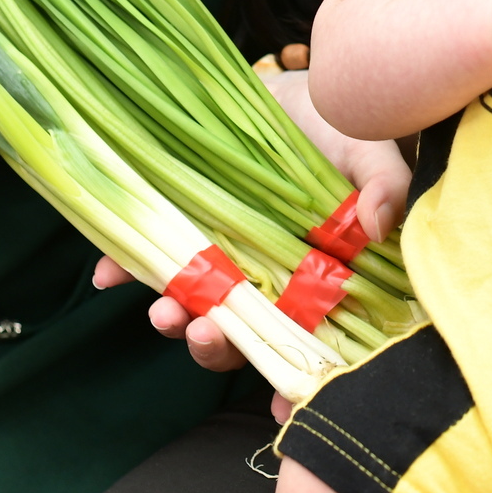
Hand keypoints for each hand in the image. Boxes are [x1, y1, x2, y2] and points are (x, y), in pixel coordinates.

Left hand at [95, 68, 413, 405]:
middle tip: (210, 337)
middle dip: (222, 347)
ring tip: (166, 312)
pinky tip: (107, 274)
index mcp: (320, 276)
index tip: (285, 409)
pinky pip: (146, 257)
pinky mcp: (183, 224)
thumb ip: (384, 183)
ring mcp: (223, 255)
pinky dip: (124, 269)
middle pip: (245, 333)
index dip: (299, 382)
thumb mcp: (370, 144)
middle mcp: (269, 277)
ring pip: (196, 306)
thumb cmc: (339, 119)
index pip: (311, 342)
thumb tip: (379, 224)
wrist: (289, 82)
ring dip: (177, 319)